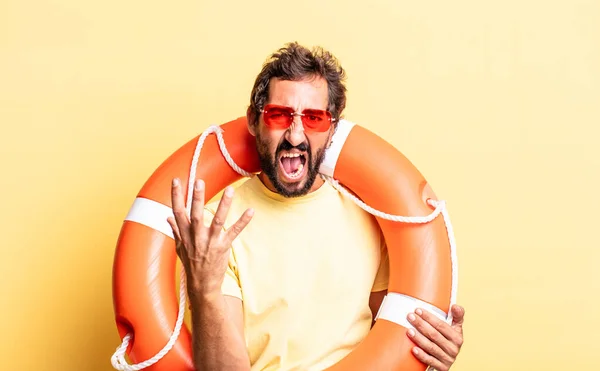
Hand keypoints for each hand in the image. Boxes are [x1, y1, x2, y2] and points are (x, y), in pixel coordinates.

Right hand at [167, 178, 253, 295]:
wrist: (202, 285)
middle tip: (199, 181)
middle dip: (196, 198)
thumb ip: (175, 231)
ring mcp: (210, 242)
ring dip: (224, 205)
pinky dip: (242, 221)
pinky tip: (251, 211)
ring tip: (230, 190)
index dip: (176, 196)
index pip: (177, 212)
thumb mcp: (179, 248)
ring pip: (217, 221)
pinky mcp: (223, 247)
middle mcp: (196, 237)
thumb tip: (168, 217)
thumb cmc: (191, 265)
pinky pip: (234, 232)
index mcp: (184, 235)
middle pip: (195, 214)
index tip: (176, 180)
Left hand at [406, 304, 464, 370]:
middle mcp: (453, 348)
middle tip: (410, 317)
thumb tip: (455, 306)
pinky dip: (422, 355)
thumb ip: (457, 316)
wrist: (448, 360)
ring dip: (419, 339)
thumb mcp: (456, 329)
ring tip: (409, 331)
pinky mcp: (442, 368)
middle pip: (434, 335)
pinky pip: (430, 361)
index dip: (429, 317)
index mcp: (457, 337)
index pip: (441, 325)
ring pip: (431, 347)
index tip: (418, 310)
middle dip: (421, 325)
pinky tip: (413, 349)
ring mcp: (447, 359)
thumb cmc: (449, 341)